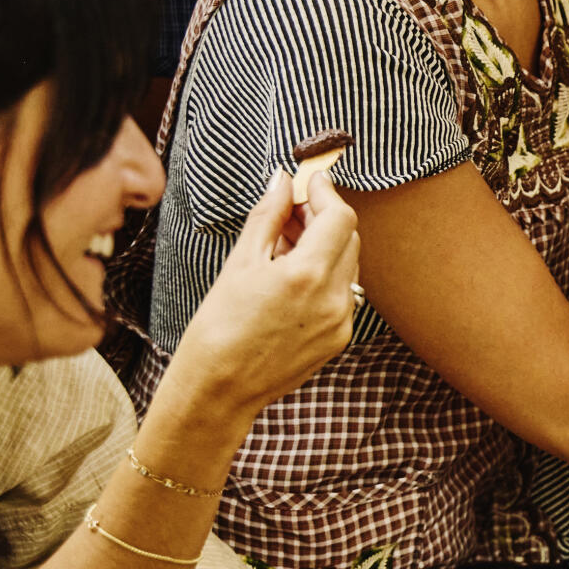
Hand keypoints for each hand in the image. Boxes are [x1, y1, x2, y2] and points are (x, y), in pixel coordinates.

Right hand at [170, 169, 360, 413]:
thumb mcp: (240, 263)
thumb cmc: (219, 325)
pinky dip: (325, 276)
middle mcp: (334, 298)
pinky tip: (292, 278)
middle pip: (348, 238)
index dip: (326, 193)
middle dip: (324, 218)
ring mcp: (343, 321)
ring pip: (348, 266)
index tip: (310, 180)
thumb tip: (282, 180)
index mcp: (307, 275)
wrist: (220, 387)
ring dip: (325, 246)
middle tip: (291, 210)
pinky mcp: (341, 337)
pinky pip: (343, 294)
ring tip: (285, 244)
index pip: (340, 217)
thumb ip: (268, 217)